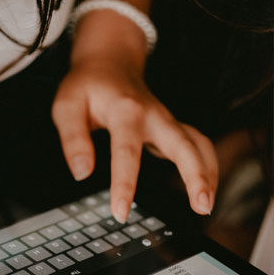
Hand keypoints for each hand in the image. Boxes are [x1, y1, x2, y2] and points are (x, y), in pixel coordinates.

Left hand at [52, 57, 217, 221]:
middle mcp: (153, 115)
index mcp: (125, 110)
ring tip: (206, 206)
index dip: (124, 184)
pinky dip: (206, 167)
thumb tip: (82, 173)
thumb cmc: (87, 86)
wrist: (109, 61)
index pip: (126, 152)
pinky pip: (197, 146)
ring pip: (198, 144)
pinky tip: (205, 192)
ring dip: (208, 173)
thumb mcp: (66, 106)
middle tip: (200, 208)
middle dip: (196, 175)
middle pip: (184, 144)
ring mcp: (166, 121)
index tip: (120, 212)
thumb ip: (72, 138)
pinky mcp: (172, 127)